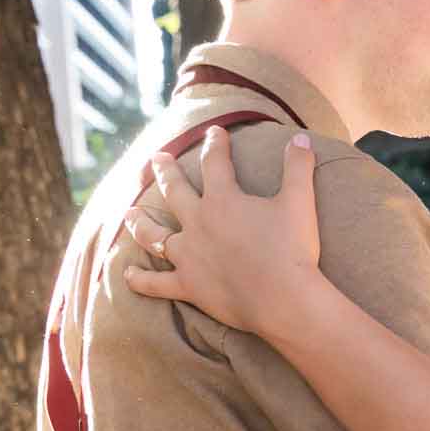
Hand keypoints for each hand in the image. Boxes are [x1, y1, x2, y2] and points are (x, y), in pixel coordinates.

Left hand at [122, 127, 323, 335]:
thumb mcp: (300, 202)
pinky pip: (155, 283)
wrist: (283, 298)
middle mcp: (198, 223)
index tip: (215, 132)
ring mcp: (188, 255)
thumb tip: (302, 139)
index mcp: (223, 200)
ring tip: (129, 213)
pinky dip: (139, 279)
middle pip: (174, 191)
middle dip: (165, 172)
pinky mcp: (188, 285)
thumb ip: (298, 167)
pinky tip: (126, 274)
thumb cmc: (292, 249)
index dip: (216, 144)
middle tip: (156, 159)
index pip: (215, 163)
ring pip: (154, 234)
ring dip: (140, 222)